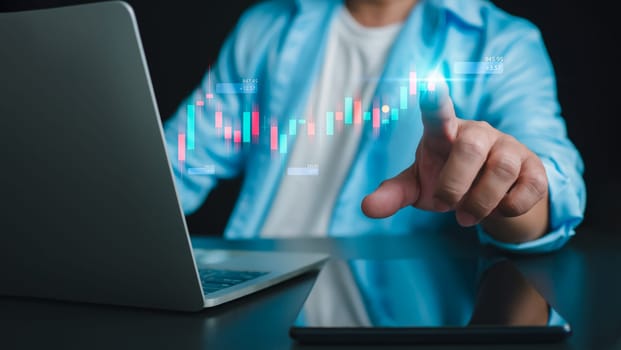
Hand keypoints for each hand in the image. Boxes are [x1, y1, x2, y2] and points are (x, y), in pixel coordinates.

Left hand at [362, 78, 548, 237]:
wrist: (491, 196)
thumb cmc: (448, 180)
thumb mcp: (417, 188)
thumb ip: (393, 194)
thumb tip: (367, 208)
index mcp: (444, 133)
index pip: (438, 113)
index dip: (434, 101)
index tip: (428, 87)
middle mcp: (478, 133)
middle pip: (470, 147)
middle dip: (454, 184)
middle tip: (445, 206)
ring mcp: (509, 147)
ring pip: (501, 169)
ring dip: (481, 202)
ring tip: (467, 217)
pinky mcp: (534, 168)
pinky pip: (529, 186)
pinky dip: (510, 207)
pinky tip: (499, 209)